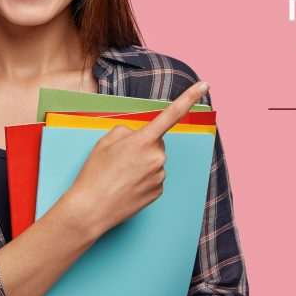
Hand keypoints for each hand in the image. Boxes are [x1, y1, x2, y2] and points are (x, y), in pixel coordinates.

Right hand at [62, 80, 209, 237]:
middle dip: (143, 145)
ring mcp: (160, 176)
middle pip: (156, 142)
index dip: (190, 97)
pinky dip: (143, 179)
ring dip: (142, 164)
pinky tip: (127, 186)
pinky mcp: (159, 191)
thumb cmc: (95, 174)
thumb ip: (126, 131)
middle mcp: (157, 157)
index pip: (171, 113)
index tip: (204, 85)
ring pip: (155, 161)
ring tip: (120, 176)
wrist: (91, 210)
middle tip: (121, 159)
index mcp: (143, 140)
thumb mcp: (105, 142)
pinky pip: (154, 177)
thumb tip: (139, 136)